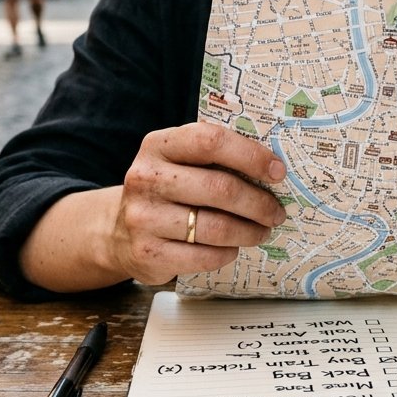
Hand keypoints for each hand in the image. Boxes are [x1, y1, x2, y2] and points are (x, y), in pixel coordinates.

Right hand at [112, 122, 287, 284]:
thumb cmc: (166, 191)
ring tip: (262, 231)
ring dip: (249, 231)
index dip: (251, 156)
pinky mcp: (147, 253)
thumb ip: (215, 158)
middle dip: (259, 203)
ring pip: (216, 227)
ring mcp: (143, 217)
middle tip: (276, 212)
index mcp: (159, 145)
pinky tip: (232, 248)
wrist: (117, 232)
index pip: (211, 141)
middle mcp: (146, 178)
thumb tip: (273, 169)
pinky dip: (227, 253)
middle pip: (220, 188)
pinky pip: (203, 256)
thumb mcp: (179, 163)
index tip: (278, 172)